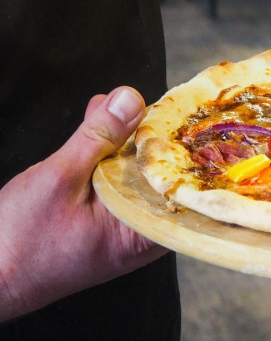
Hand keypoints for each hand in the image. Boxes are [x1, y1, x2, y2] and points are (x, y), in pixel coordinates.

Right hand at [0, 87, 167, 320]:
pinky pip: (118, 188)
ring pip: (136, 178)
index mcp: (144, 232)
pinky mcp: (107, 229)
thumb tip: (130, 100)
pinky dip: (108, 161)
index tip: (172, 110)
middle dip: (146, 138)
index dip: (177, 143)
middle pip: (159, 176)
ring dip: (123, 146)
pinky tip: (97, 134)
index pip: (180, 181)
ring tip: (111, 110)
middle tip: (134, 103)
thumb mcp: (60, 177)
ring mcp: (125, 234)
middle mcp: (143, 236)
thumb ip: (99, 137)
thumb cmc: (20, 241)